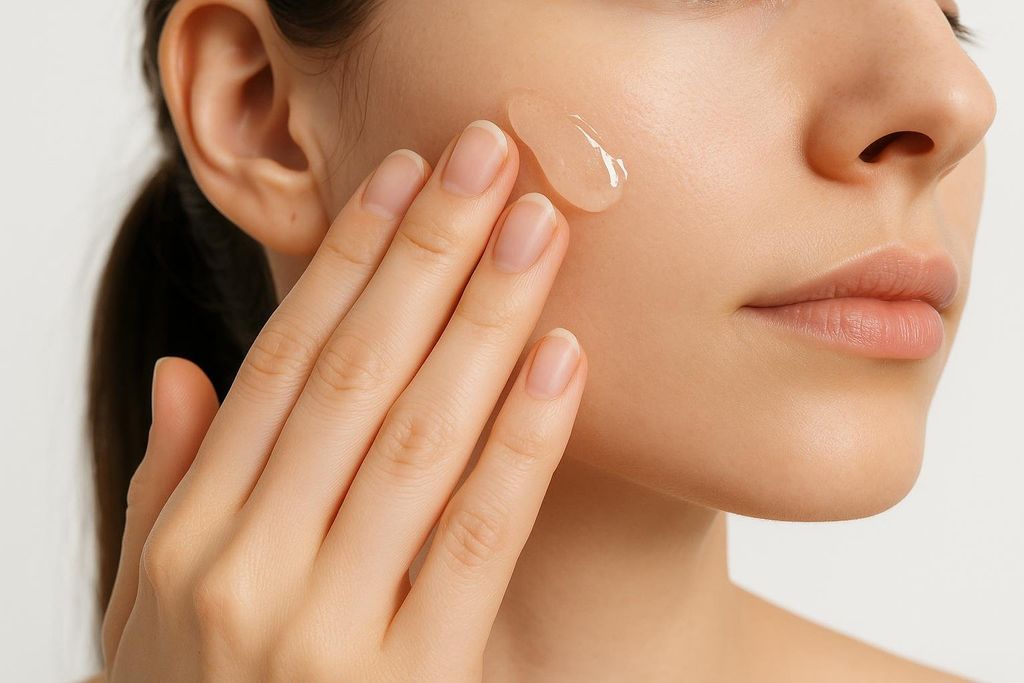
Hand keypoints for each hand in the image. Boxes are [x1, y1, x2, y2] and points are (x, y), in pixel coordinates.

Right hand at [99, 119, 586, 681]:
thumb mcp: (151, 610)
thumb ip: (168, 489)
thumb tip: (183, 372)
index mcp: (192, 538)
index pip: (281, 365)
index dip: (344, 264)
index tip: (398, 178)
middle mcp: (249, 570)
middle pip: (354, 375)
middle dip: (425, 255)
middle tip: (486, 159)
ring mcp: (328, 629)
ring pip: (417, 437)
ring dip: (482, 320)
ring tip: (534, 228)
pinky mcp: (413, 681)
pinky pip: (476, 539)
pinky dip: (521, 443)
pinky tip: (561, 359)